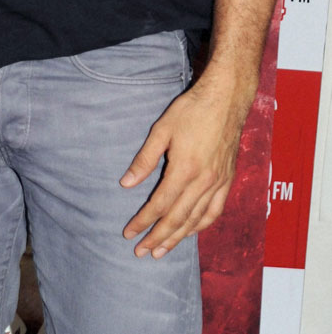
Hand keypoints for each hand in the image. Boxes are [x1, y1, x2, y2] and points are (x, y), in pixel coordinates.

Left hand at [119, 79, 252, 257]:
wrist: (226, 100)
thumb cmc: (191, 111)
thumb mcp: (161, 130)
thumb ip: (144, 160)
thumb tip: (126, 184)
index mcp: (184, 169)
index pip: (159, 204)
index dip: (143, 221)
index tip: (129, 233)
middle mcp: (203, 181)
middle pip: (177, 218)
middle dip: (158, 238)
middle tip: (141, 253)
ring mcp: (218, 183)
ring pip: (196, 220)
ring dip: (178, 238)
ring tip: (162, 251)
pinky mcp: (228, 180)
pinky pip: (214, 211)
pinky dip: (200, 225)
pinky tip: (190, 231)